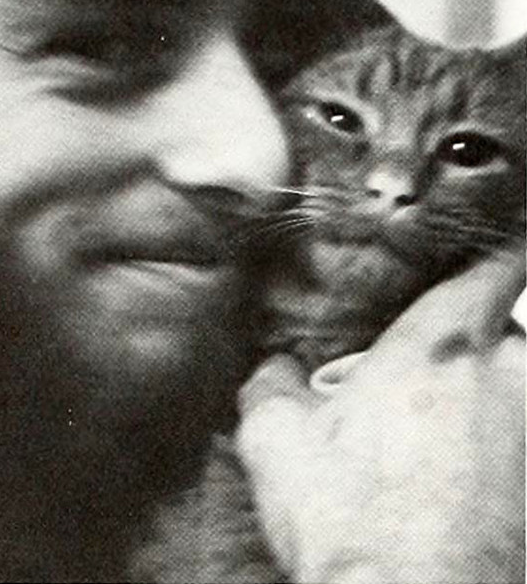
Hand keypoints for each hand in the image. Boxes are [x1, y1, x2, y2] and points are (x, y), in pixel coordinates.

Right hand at [236, 249, 524, 583]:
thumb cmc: (353, 525)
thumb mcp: (277, 443)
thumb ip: (272, 384)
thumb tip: (273, 367)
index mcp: (441, 346)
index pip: (497, 261)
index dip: (487, 249)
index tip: (467, 250)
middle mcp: (508, 379)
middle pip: (506, 329)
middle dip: (467, 343)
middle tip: (419, 373)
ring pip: (515, 385)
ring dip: (483, 396)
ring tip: (434, 436)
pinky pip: (517, 436)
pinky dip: (495, 445)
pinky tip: (450, 479)